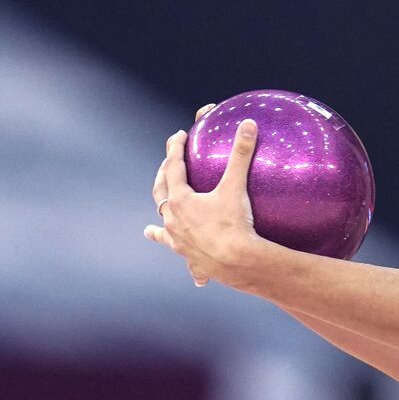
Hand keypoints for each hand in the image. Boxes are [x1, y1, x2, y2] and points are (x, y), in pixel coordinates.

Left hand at [145, 103, 268, 288]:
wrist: (237, 262)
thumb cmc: (234, 223)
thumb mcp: (236, 186)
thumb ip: (240, 154)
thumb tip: (248, 123)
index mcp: (179, 201)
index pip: (173, 168)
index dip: (175, 149)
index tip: (177, 136)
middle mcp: (173, 222)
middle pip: (160, 195)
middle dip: (162, 178)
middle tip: (168, 167)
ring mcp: (180, 244)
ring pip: (163, 232)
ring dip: (157, 228)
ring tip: (150, 229)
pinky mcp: (192, 262)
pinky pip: (186, 261)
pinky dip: (186, 261)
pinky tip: (192, 275)